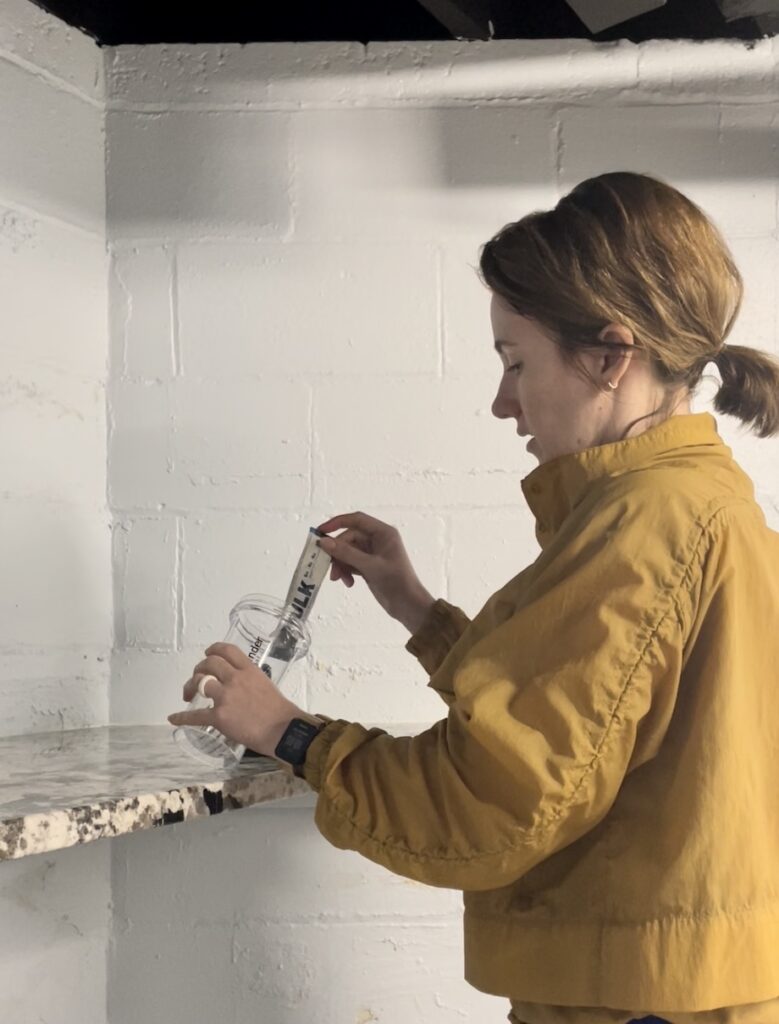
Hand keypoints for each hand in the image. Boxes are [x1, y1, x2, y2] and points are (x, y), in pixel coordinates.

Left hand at [167, 642, 301, 756]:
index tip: (207, 654)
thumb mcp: (266, 684)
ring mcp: (226, 697)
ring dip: (190, 686)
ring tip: (188, 694)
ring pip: (199, 682)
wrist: (283, 731)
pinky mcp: (219, 717)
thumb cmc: (280, 711)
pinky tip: (174, 717)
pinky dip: (182, 717)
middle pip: (209, 664)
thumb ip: (251, 681)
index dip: (213, 649)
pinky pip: (195, 715)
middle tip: (197, 678)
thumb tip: (242, 687)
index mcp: (249, 670)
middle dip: (199, 668)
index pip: (227, 650)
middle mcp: (235, 679)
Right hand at [316, 511, 434, 633]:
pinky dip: (346, 571)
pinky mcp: (369, 566)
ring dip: (341, 564)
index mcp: (383, 533)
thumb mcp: (370, 566)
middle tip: (329, 567)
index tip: (319, 532)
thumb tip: (323, 542)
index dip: (336, 523)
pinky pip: (351, 562)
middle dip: (338, 553)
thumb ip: (346, 553)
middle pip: (349, 538)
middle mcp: (377, 540)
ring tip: (339, 579)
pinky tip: (348, 583)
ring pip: (347, 552)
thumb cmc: (395, 581)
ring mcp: (373, 553)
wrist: (408, 606)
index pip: (356, 520)